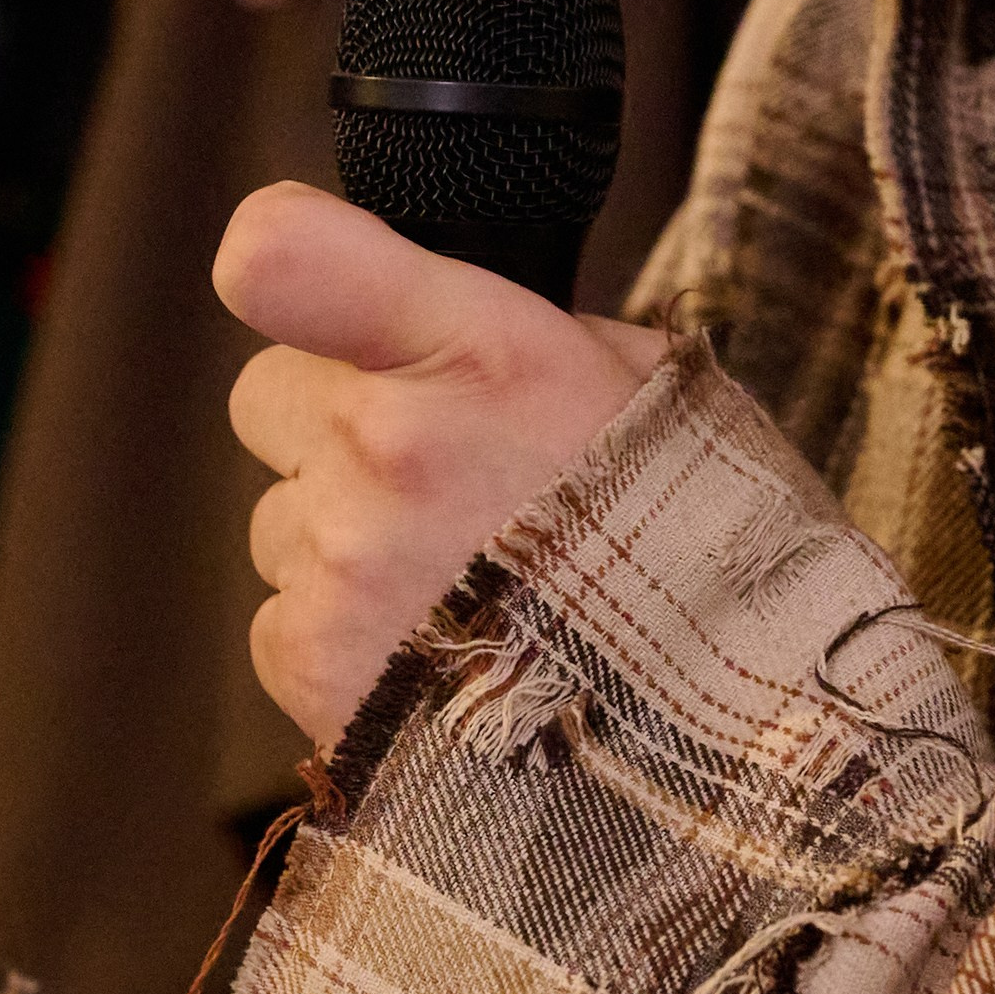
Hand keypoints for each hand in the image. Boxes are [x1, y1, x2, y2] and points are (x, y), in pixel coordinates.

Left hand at [217, 183, 667, 745]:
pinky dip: (344, 640)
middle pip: (269, 395)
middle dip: (335, 428)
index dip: (282, 261)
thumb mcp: (642, 386)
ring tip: (465, 592)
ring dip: (346, 545)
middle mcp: (393, 443)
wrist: (725, 738)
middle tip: (440, 482)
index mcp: (479, 351)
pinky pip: (282, 620)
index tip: (311, 287)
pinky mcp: (313, 663)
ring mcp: (343, 560)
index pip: (282, 255)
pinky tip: (439, 656)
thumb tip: (430, 320)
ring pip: (280, 519)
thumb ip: (514, 333)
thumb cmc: (697, 545)